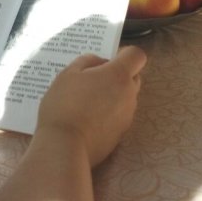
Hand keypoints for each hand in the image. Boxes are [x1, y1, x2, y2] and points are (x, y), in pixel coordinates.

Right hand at [36, 46, 146, 166]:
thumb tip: (100, 63)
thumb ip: (87, 61)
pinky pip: (119, 116)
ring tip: (87, 102)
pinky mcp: (120, 134)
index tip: (107, 59)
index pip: (137, 56)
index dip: (124, 54)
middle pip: (133, 77)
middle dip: (118, 75)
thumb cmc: (64, 104)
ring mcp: (127, 116)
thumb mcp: (68, 74)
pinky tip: (87, 119)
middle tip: (94, 80)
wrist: (65, 146)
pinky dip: (108, 114)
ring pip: (126, 98)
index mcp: (119, 75)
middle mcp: (129, 94)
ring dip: (113, 95)